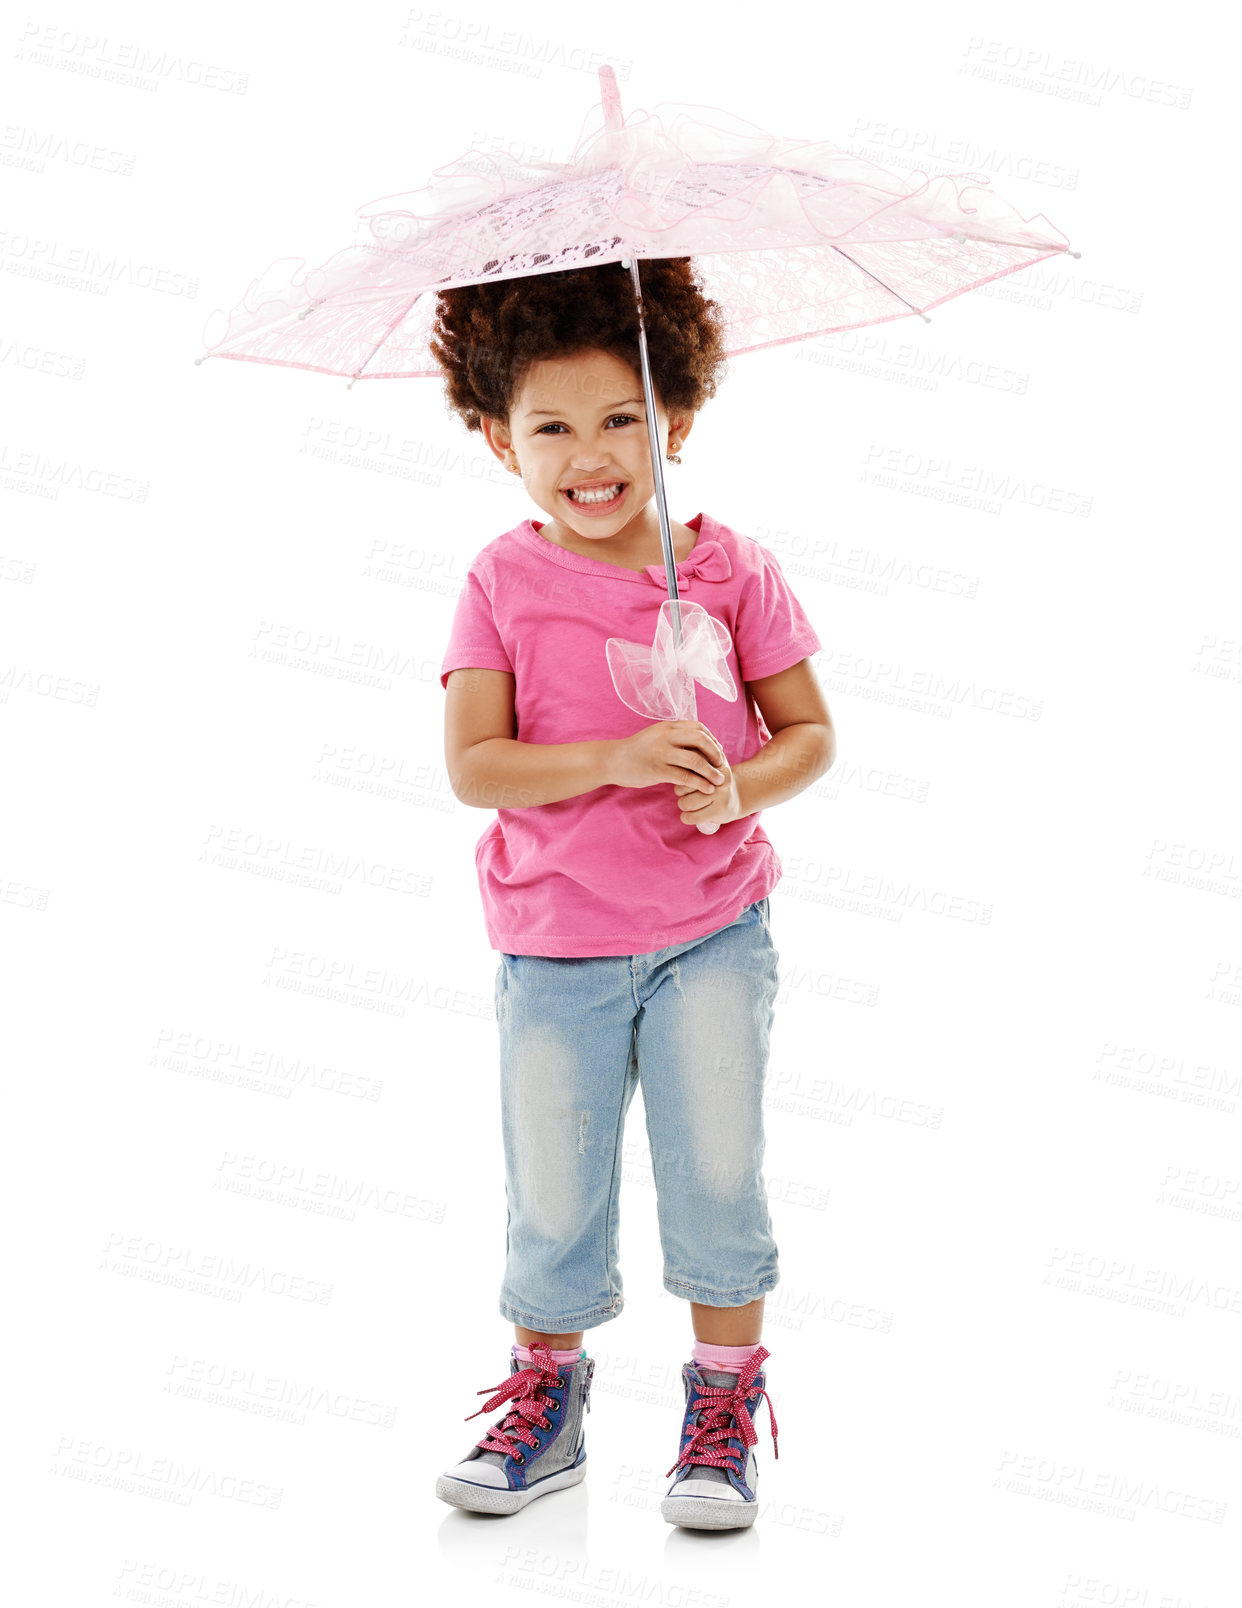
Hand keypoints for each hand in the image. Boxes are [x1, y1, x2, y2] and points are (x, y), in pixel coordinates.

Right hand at [608, 721, 728, 795]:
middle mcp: (666, 737)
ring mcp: (661, 753)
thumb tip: (694, 740)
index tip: (718, 752)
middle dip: (716, 753)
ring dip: (711, 772)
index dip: (712, 740)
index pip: (698, 728)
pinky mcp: (657, 770)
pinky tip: (706, 789)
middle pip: (701, 740)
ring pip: (695, 760)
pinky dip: (699, 783)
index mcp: (667, 726)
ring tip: (719, 780)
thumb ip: (673, 736)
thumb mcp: (655, 736)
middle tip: (722, 765)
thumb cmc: (636, 751)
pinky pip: (685, 777)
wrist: (612, 761)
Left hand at [673, 752, 741, 829]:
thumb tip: (679, 753)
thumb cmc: (715, 780)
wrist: (739, 797)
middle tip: (684, 792)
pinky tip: (687, 815)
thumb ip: (696, 755)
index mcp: (716, 763)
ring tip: (687, 803)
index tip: (683, 777)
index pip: (689, 767)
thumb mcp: (711, 764)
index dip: (681, 774)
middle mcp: (719, 778)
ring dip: (683, 804)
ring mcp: (721, 794)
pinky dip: (686, 817)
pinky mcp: (720, 810)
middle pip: (685, 784)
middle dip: (680, 790)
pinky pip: (693, 816)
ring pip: (686, 802)